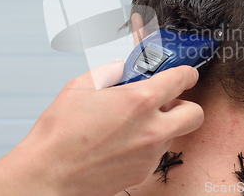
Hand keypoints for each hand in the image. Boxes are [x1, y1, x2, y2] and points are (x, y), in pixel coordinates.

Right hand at [13, 60, 202, 195]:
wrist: (48, 175)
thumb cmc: (59, 133)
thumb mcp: (80, 87)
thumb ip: (108, 72)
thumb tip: (120, 68)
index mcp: (139, 101)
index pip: (180, 80)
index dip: (186, 74)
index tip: (186, 75)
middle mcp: (151, 129)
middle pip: (195, 114)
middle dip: (186, 105)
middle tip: (167, 102)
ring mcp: (149, 154)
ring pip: (173, 134)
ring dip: (162, 126)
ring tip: (133, 123)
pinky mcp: (142, 173)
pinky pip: (155, 153)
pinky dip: (147, 146)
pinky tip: (122, 142)